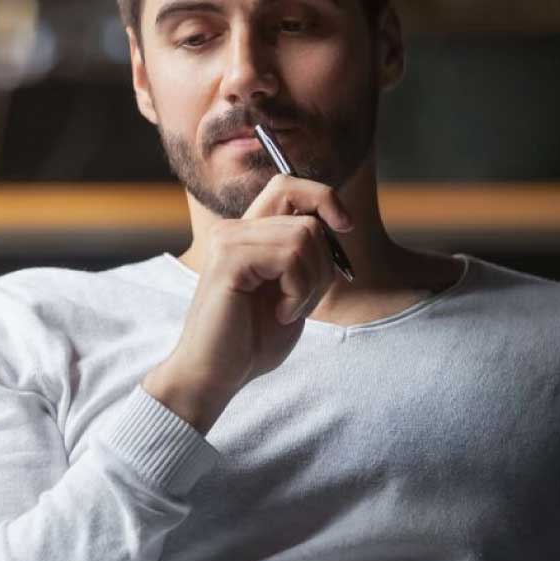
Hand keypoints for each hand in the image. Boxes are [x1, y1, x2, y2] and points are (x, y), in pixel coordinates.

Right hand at [142, 174, 351, 433]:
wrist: (215, 375)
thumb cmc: (251, 340)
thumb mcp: (291, 291)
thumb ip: (305, 256)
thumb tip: (336, 224)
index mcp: (247, 234)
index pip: (288, 185)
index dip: (324, 197)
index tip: (344, 227)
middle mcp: (234, 230)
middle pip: (307, 215)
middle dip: (323, 262)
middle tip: (303, 299)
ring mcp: (228, 241)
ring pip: (304, 237)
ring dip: (310, 283)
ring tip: (288, 310)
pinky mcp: (229, 260)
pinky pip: (290, 257)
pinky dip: (299, 291)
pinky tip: (281, 314)